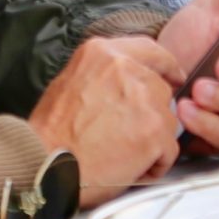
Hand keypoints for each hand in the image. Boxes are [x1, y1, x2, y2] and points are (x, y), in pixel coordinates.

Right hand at [26, 35, 182, 196]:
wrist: (44, 165)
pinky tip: (130, 169)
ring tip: (122, 154)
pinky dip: (155, 163)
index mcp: (104, 53)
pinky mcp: (154, 131)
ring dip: (152, 139)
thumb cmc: (51, 134)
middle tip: (128, 135)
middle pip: (160, 89)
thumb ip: (104, 74)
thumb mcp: (70, 81)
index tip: (173, 77)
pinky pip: (168, 150)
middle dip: (151, 113)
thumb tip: (127, 84)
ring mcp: (144, 99)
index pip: (150, 50)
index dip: (166, 66)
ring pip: (167, 120)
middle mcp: (127, 69)